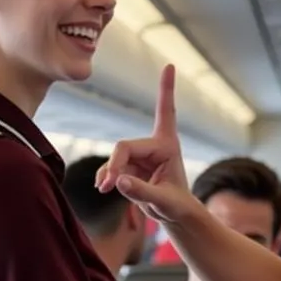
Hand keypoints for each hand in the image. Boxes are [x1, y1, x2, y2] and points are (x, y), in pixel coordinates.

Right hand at [95, 64, 192, 222]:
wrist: (175, 215)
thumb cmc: (177, 207)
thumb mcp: (163, 202)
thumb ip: (142, 192)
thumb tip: (117, 181)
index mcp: (168, 145)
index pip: (166, 112)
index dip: (166, 88)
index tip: (170, 65)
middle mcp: (153, 145)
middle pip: (123, 147)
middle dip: (114, 165)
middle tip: (107, 186)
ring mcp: (140, 155)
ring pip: (114, 157)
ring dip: (108, 173)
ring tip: (105, 189)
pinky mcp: (130, 165)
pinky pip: (111, 167)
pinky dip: (105, 176)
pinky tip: (103, 187)